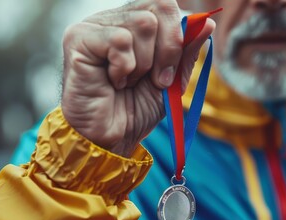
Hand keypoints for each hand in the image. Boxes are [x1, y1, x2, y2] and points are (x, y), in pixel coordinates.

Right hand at [61, 0, 214, 156]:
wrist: (110, 139)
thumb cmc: (135, 110)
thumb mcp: (172, 80)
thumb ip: (186, 51)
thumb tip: (206, 22)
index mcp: (135, 26)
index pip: (165, 5)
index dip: (178, 35)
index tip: (171, 72)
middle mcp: (115, 20)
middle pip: (159, 6)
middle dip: (168, 49)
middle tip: (156, 80)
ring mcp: (95, 26)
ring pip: (143, 23)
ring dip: (144, 64)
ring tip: (127, 82)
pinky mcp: (78, 38)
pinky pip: (120, 40)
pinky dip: (125, 68)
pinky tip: (113, 81)